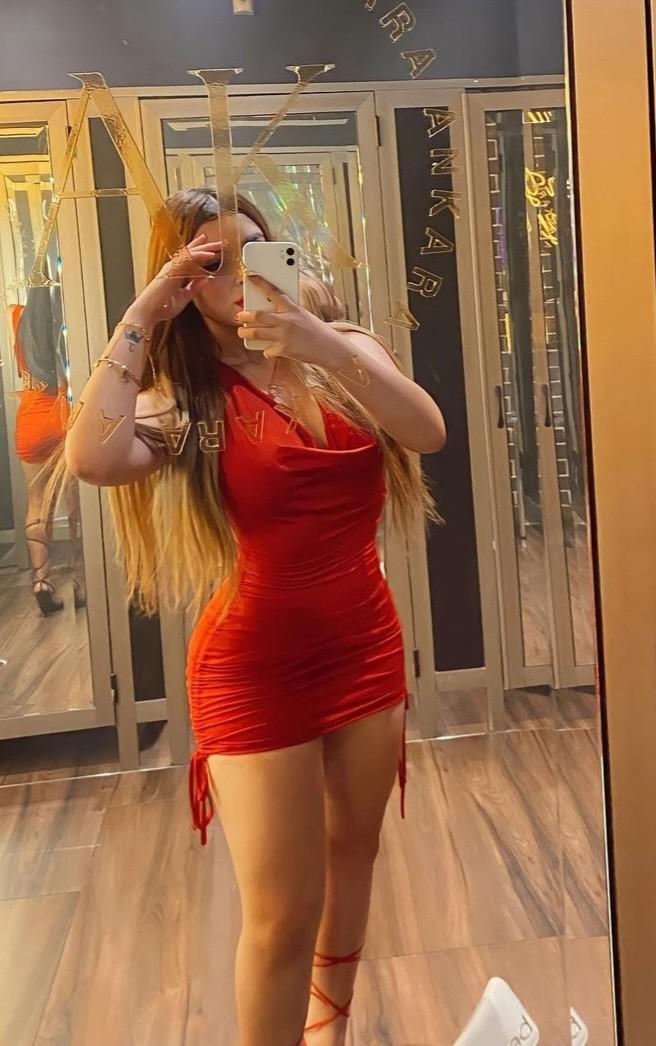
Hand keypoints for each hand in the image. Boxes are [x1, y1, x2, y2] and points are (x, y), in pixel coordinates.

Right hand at [123, 234, 223, 326]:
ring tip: (219, 245)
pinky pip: (188, 260)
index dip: (200, 252)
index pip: (189, 259)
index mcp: (175, 273)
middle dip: (206, 247)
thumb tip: (205, 280)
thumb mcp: (183, 297)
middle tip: (221, 243)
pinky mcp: (172, 270)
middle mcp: (173, 267)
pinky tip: (209, 254)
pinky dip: (199, 256)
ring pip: (191, 253)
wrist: (149, 311)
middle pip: (192, 253)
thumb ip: (194, 288)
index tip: (211, 248)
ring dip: (206, 248)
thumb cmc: (162, 307)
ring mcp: (172, 268)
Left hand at [236, 274, 350, 369]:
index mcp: (292, 308)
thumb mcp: (303, 316)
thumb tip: (267, 313)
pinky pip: (267, 350)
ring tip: (243, 333)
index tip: (249, 275)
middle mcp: (286, 320)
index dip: (259, 282)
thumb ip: (286, 313)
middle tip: (239, 316)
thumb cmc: (316, 331)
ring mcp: (283, 336)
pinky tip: (270, 350)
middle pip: (258, 316)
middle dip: (245, 316)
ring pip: (256, 333)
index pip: (273, 292)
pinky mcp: (283, 350)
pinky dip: (267, 351)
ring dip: (245, 333)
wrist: (329, 348)